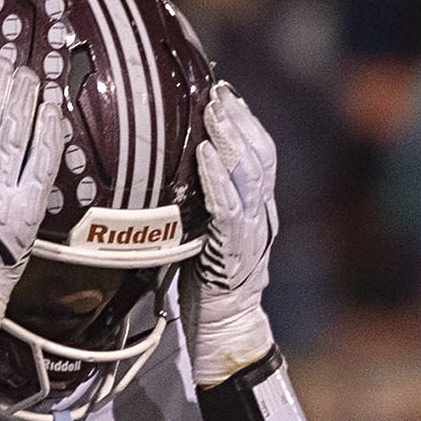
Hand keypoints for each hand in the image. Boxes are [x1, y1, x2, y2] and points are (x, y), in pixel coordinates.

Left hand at [192, 82, 280, 386]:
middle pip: (257, 155)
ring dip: (230, 140)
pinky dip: (219, 181)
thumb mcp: (197, 233)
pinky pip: (230, 210)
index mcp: (253, 208)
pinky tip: (206, 158)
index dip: (242, 121)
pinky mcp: (236, 253)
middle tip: (217, 90)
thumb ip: (192, 204)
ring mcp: (252, 233)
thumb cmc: (203, 284)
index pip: (256, 153)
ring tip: (213, 112)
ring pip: (249, 175)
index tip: (222, 92)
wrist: (224, 330)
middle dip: (237, 120)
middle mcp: (260, 214)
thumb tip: (160, 172)